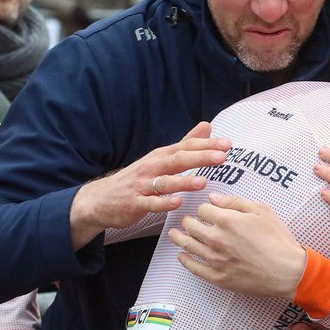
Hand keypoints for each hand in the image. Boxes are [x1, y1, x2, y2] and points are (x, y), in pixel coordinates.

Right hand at [70, 122, 230, 248]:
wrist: (102, 199)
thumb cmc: (137, 178)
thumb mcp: (161, 158)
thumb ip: (185, 143)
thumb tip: (207, 126)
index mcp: (161, 156)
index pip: (186, 147)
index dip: (207, 145)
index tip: (227, 144)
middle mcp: (152, 167)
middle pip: (178, 160)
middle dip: (200, 158)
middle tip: (221, 157)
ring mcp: (143, 185)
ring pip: (165, 182)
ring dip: (183, 181)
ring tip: (202, 181)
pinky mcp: (135, 203)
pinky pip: (151, 203)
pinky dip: (163, 203)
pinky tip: (176, 202)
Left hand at [170, 193, 306, 297]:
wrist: (288, 271)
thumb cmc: (278, 240)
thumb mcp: (262, 211)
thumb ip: (235, 202)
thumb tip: (213, 197)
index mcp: (227, 220)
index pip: (203, 209)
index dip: (204, 208)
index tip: (207, 210)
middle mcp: (217, 239)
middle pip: (191, 226)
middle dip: (188, 221)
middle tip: (187, 221)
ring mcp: (215, 260)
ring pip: (188, 245)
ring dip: (179, 238)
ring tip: (174, 235)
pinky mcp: (218, 278)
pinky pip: (194, 268)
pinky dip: (185, 260)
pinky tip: (182, 256)